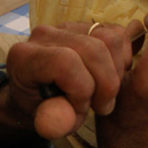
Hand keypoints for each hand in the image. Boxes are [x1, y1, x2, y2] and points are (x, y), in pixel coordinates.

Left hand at [0, 20, 144, 145]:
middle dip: (106, 85)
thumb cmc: (41, 109)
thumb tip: (68, 117)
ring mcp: (67, 26)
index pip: (66, 62)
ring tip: (103, 92)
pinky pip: (118, 34)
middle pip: (94, 49)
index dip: (82, 89)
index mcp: (25, 57)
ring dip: (116, 72)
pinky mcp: (88, 24)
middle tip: (100, 106)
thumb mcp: (45, 123)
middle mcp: (44, 34)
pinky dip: (122, 59)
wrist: (39, 93)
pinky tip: (108, 76)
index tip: (81, 109)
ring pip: (110, 39)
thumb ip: (54, 123)